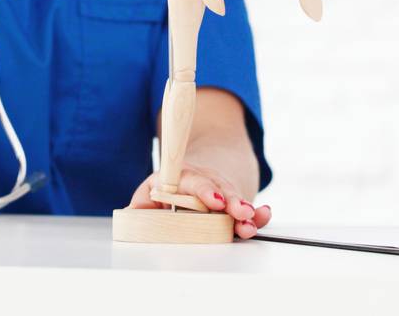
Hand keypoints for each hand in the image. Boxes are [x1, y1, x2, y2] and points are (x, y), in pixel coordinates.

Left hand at [128, 166, 271, 238]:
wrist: (191, 177)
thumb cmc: (169, 188)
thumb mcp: (150, 191)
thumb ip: (142, 202)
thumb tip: (134, 213)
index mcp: (184, 177)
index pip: (194, 182)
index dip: (205, 190)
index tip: (214, 200)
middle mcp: (207, 183)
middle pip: (221, 191)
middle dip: (231, 202)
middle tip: (240, 213)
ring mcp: (222, 194)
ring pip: (235, 200)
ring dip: (245, 211)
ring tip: (251, 221)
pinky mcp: (232, 207)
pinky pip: (247, 209)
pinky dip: (258, 213)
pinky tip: (264, 215)